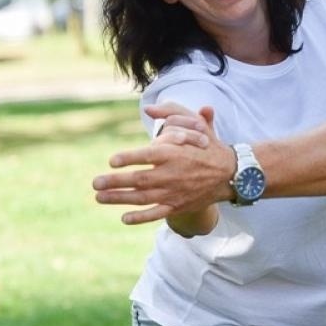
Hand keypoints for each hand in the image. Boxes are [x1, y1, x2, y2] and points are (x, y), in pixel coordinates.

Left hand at [93, 102, 234, 224]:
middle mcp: (172, 174)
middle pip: (140, 179)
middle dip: (116, 182)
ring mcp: (175, 192)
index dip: (129, 158)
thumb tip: (149, 107)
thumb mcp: (195, 125)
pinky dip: (140, 218)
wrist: (231, 173)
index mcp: (175, 153)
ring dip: (119, 199)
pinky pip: (157, 213)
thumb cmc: (208, 146)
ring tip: (99, 197)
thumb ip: (172, 114)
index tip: (111, 161)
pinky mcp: (178, 205)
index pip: (148, 156)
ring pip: (143, 198)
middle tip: (95, 182)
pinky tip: (123, 218)